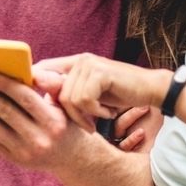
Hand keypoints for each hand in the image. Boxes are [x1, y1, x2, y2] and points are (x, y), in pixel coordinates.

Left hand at [0, 70, 87, 171]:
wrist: (70, 156)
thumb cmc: (65, 120)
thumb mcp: (66, 103)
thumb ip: (50, 85)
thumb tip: (28, 68)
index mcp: (53, 121)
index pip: (25, 98)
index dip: (5, 85)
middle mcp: (39, 139)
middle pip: (4, 111)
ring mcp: (24, 152)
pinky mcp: (13, 158)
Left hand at [38, 65, 157, 152]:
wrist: (150, 90)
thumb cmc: (119, 94)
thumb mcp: (89, 95)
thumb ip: (67, 93)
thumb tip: (40, 97)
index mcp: (73, 63)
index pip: (42, 69)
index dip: (35, 85)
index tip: (38, 107)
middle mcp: (79, 60)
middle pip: (56, 92)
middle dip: (70, 115)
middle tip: (88, 125)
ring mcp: (89, 64)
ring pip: (69, 98)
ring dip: (85, 115)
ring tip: (100, 117)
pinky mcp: (100, 72)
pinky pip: (84, 99)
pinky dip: (96, 112)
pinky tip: (108, 113)